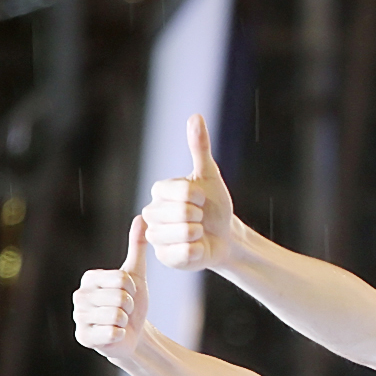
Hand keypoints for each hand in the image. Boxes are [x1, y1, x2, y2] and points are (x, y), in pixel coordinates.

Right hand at [73, 216, 149, 359]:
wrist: (133, 334)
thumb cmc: (133, 303)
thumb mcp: (137, 274)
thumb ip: (137, 246)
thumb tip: (142, 217)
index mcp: (90, 278)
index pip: (122, 279)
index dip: (132, 289)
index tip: (128, 294)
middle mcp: (79, 296)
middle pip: (119, 298)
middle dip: (129, 306)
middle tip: (124, 311)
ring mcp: (79, 317)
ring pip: (116, 315)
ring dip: (125, 321)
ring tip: (119, 321)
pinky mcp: (83, 337)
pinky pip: (112, 333)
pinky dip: (119, 335)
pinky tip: (113, 335)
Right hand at [141, 113, 235, 270]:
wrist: (224, 237)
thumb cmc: (215, 205)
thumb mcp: (210, 176)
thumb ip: (199, 147)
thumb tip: (195, 117)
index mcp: (159, 191)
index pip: (181, 192)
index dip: (198, 196)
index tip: (201, 199)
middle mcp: (151, 213)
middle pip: (181, 213)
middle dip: (199, 216)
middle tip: (200, 218)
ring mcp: (156, 237)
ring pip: (182, 233)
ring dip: (198, 233)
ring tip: (198, 233)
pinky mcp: (164, 258)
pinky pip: (185, 253)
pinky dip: (198, 251)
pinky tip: (197, 247)